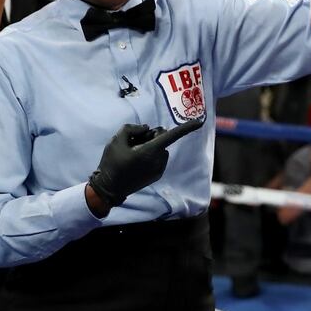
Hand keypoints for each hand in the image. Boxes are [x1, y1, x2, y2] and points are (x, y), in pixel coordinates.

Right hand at [88, 118, 203, 210]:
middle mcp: (159, 160)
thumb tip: (146, 128)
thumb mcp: (116, 140)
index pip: (172, 136)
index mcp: (150, 151)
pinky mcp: (157, 175)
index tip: (200, 121)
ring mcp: (159, 169)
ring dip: (151, 146)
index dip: (187, 127)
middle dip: (153, 135)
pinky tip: (136, 161)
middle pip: (162, 139)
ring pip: (160, 149)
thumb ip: (132, 128)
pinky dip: (151, 156)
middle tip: (135, 140)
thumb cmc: (112, 163)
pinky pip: (158, 159)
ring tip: (133, 152)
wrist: (109, 188)